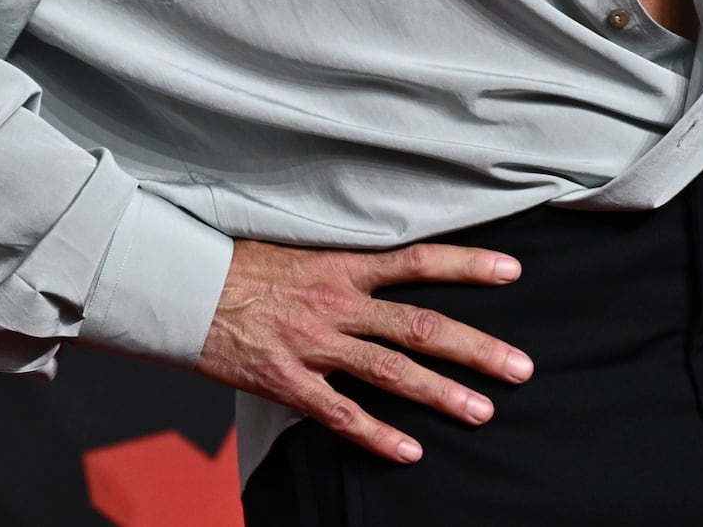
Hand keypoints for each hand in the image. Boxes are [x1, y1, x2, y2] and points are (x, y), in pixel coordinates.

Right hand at [196, 237, 533, 463]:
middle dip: (476, 348)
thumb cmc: (240, 267)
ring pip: (391, 371)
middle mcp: (336, 304)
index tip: (513, 272)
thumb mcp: (301, 250)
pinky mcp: (287, 381)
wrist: (181, 288)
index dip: (467, 266)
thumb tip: (389, 269)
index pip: (417, 261)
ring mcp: (314, 345)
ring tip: (483, 412)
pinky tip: (410, 452)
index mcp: (342, 266)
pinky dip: (377, 434)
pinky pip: (340, 414)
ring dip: (441, 394)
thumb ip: (346, 266)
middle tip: (521, 368)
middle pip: (421, 326)